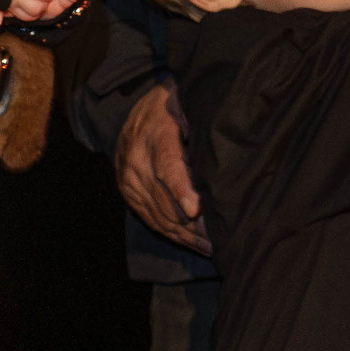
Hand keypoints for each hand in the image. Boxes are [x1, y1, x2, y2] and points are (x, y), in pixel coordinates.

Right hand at [114, 79, 208, 252]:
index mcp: (154, 133)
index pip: (166, 166)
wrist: (142, 105)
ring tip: (212, 248)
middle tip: (219, 241)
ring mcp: (128, 178)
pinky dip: (170, 233)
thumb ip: (201, 127)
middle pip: (162, 199)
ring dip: (184, 235)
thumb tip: (222, 153)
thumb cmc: (177, 102)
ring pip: (156, 214)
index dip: (180, 190)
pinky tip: (191, 243)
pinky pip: (148, 217)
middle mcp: (135, 160)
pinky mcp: (127, 191)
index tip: (194, 210)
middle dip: (191, 225)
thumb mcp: (189, 104)